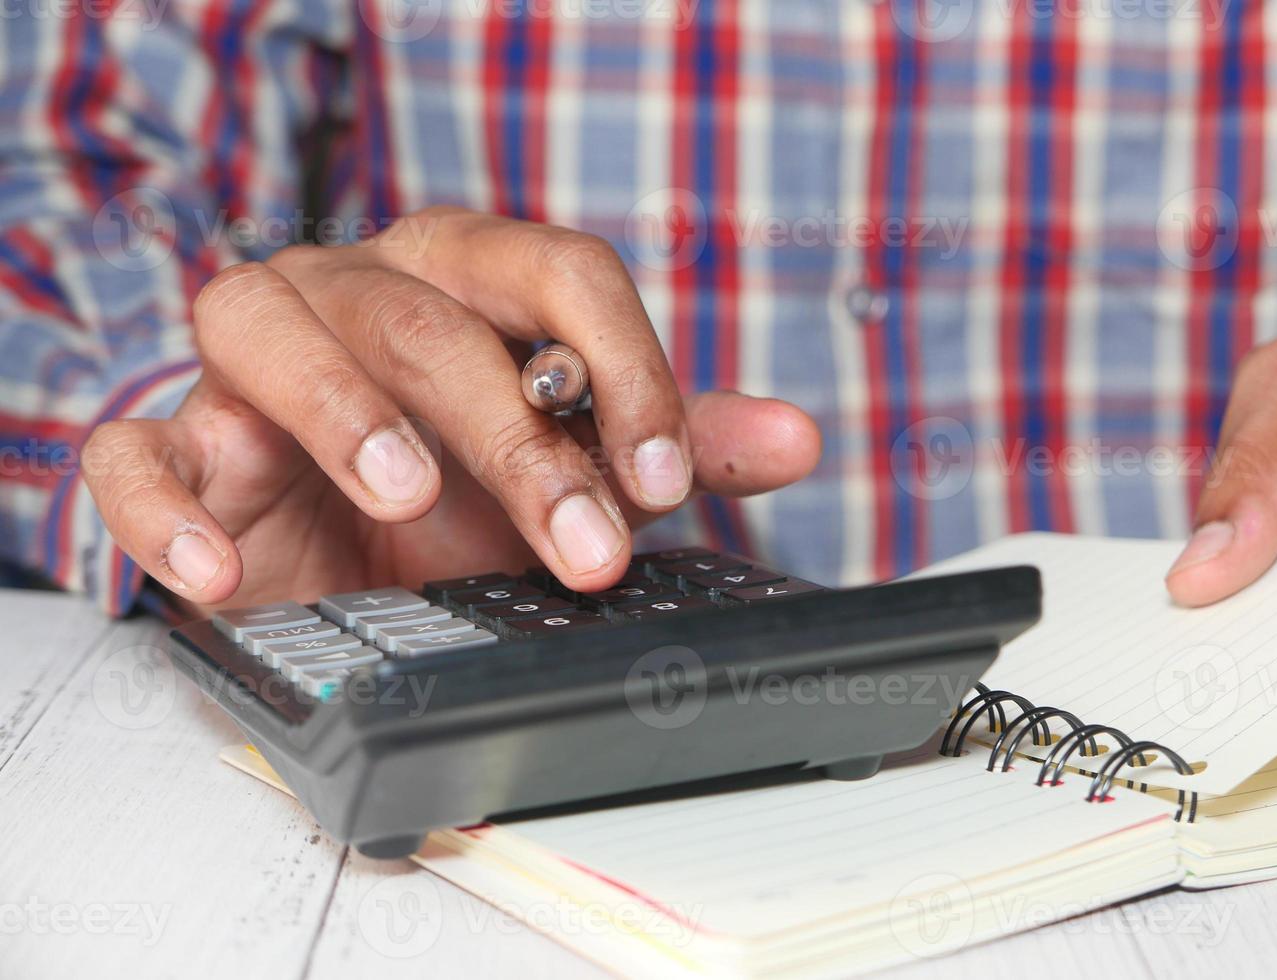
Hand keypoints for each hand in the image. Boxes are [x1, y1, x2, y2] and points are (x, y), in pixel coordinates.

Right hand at [81, 208, 819, 612]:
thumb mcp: (572, 466)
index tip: (663, 480)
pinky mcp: (178, 441)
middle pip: (434, 320)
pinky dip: (167, 504)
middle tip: (583, 545)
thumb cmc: (454, 486)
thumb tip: (796, 440)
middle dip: (517, 441)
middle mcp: (359, 293)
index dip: (625, 368)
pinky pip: (136, 450)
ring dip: (342, 413)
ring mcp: (254, 360)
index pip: (559, 272)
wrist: (326, 546)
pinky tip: (220, 568)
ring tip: (404, 496)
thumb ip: (671, 446)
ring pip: (271, 329)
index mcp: (468, 279)